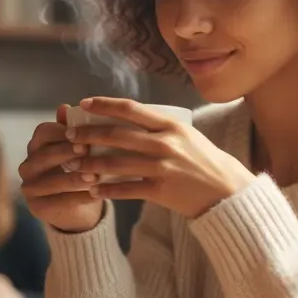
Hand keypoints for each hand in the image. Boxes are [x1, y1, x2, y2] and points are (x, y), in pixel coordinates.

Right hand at [19, 104, 104, 232]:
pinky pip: (58, 201)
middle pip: (44, 155)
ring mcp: (29, 187)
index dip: (61, 132)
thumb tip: (65, 107)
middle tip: (87, 151)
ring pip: (51, 181)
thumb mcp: (79, 148)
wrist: (79, 207)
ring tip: (95, 177)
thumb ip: (73, 129)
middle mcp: (28, 165)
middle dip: (66, 152)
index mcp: (36, 146)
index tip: (83, 134)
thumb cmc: (80, 169)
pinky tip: (96, 194)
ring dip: (74, 178)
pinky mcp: (37, 207)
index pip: (43, 132)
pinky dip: (79, 198)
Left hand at [64, 97, 255, 218]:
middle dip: (87, 135)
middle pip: (116, 135)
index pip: (130, 109)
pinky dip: (106, 189)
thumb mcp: (188, 136)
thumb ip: (161, 127)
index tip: (84, 105)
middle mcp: (165, 143)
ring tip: (73, 165)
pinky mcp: (161, 191)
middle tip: (69, 136)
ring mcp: (162, 168)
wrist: (228, 192)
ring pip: (115, 163)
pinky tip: (92, 189)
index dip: (103, 105)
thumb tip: (128, 118)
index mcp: (171, 125)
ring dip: (89, 164)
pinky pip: (125, 189)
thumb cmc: (205, 162)